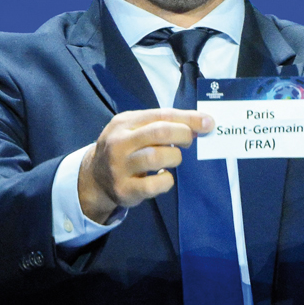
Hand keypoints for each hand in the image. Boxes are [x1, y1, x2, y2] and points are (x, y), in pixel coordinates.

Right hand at [78, 109, 213, 223]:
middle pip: (159, 132)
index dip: (188, 118)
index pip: (161, 115)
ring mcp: (119, 167)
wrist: (95, 177)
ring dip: (174, 157)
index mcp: (124, 122)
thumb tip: (200, 126)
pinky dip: (166, 180)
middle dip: (183, 135)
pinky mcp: (124, 190)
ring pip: (157, 157)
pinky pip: (154, 185)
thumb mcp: (136, 129)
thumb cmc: (125, 148)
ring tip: (173, 159)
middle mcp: (119, 143)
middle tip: (190, 141)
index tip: (208, 122)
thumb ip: (163, 125)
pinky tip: (164, 176)